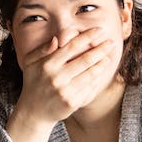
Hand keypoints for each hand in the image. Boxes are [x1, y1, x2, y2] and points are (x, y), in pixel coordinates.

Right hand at [5, 27, 120, 141]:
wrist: (33, 112)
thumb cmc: (34, 82)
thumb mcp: (30, 62)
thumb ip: (43, 49)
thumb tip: (57, 39)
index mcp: (47, 65)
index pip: (71, 46)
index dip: (87, 37)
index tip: (99, 30)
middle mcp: (56, 78)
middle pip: (85, 60)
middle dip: (100, 49)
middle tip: (111, 42)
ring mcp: (65, 91)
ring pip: (90, 74)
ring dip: (102, 64)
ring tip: (108, 56)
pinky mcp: (72, 103)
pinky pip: (89, 88)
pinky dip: (97, 79)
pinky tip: (101, 72)